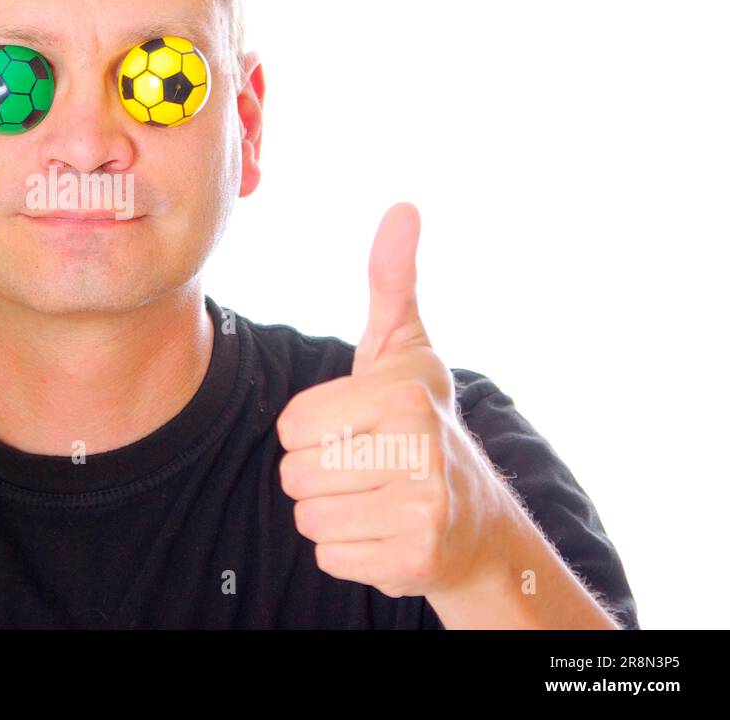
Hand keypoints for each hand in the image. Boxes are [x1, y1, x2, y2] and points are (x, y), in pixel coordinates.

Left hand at [276, 202, 508, 598]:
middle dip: (318, 473)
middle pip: (294, 473)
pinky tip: (385, 530)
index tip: (354, 427)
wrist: (475, 518)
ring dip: (331, 511)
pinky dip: (348, 550)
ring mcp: (422, 509)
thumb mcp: (404, 347)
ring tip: (375, 495)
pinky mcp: (416, 559)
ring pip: (307, 517)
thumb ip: (392, 281)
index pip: (292, 427)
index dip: (312, 430)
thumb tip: (403, 207)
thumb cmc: (421, 421)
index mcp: (402, 395)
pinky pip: (329, 556)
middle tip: (366, 465)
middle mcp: (418, 450)